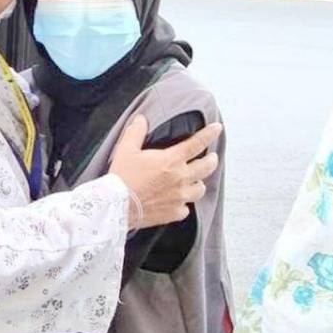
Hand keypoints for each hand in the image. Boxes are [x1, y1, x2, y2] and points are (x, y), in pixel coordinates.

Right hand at [109, 115, 221, 229]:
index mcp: (171, 160)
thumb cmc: (122, 177)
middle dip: (212, 160)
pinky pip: (186, 208)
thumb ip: (136, 132)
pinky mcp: (174, 212)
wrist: (116, 205)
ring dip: (198, 183)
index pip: (197, 143)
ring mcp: (179, 197)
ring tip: (195, 181)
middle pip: (207, 167)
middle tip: (211, 157)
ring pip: (200, 189)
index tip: (217, 128)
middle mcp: (180, 178)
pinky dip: (183, 204)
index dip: (209, 134)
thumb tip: (141, 119)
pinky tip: (177, 202)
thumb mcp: (126, 150)